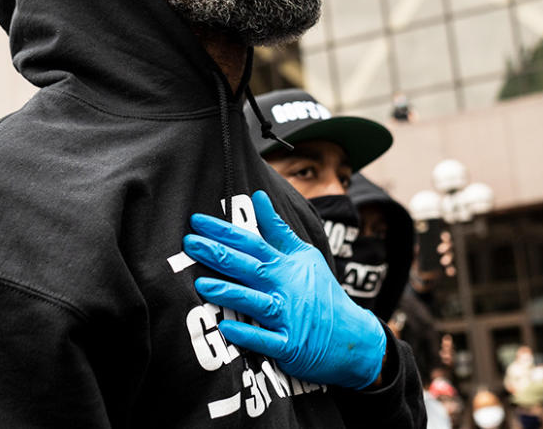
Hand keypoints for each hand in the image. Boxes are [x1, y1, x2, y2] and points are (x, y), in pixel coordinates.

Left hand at [184, 190, 386, 389]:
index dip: (225, 231)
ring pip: (256, 303)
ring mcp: (288, 317)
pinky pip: (267, 341)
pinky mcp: (290, 346)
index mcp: (286, 265)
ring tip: (202, 285)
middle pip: (249, 268)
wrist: (353, 336)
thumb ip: (278, 229)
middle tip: (190, 243)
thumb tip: (258, 197)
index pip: (252, 243)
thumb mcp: (305, 255)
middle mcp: (286, 288)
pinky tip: (226, 328)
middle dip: (219, 254)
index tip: (197, 221)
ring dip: (230, 293)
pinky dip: (248, 335)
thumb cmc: (321, 292)